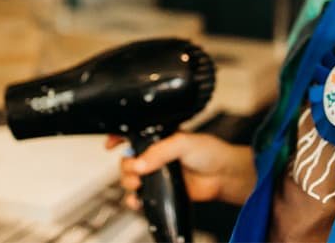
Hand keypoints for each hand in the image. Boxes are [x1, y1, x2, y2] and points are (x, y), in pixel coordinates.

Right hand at [105, 132, 255, 209]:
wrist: (224, 175)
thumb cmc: (210, 152)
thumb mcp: (183, 142)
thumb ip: (159, 151)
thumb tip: (139, 164)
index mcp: (159, 136)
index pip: (133, 134)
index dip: (118, 138)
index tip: (111, 145)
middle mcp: (156, 154)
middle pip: (128, 159)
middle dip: (126, 166)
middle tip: (135, 170)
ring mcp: (158, 173)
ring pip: (131, 178)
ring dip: (128, 182)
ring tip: (138, 184)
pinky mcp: (162, 190)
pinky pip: (141, 196)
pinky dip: (134, 200)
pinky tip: (137, 199)